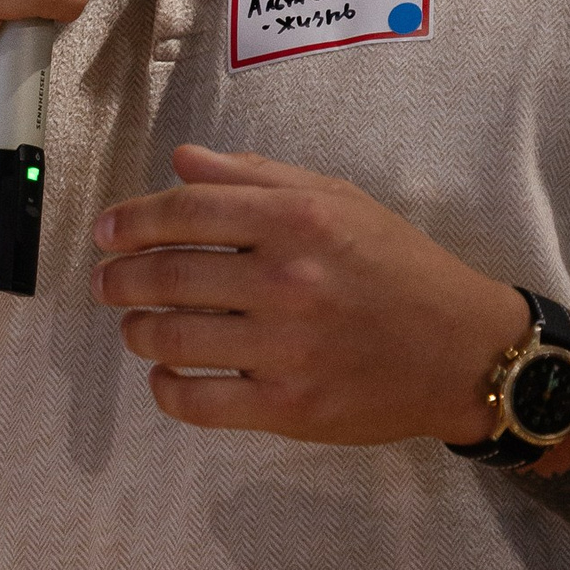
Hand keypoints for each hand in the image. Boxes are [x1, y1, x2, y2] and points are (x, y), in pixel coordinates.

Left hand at [92, 144, 527, 444]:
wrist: (464, 351)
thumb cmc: (399, 268)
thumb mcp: (339, 200)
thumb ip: (258, 178)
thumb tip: (181, 161)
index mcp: (298, 219)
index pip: (185, 211)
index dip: (131, 221)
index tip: (105, 233)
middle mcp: (287, 280)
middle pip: (167, 274)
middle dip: (120, 278)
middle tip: (107, 284)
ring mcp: (285, 348)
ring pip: (171, 337)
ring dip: (137, 330)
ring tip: (136, 327)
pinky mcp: (287, 408)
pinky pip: (197, 401)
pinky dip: (166, 388)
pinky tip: (166, 375)